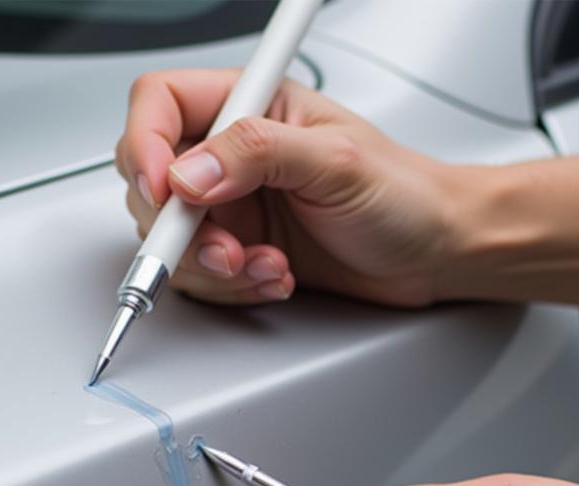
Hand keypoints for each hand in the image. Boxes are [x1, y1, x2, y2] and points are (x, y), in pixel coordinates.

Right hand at [114, 69, 457, 306]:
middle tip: (225, 247)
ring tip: (264, 266)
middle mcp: (233, 156)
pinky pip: (204, 277)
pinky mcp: (242, 251)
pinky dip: (233, 287)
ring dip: (212, 266)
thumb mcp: (335, 161)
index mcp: (252, 105)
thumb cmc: (403, 194)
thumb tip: (189, 173)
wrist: (433, 253)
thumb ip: (257, 154)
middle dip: (180, 227)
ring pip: (174, 240)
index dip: (145, 143)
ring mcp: (234, 207)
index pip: (161, 105)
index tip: (162, 187)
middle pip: (153, 181)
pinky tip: (274, 277)